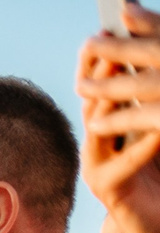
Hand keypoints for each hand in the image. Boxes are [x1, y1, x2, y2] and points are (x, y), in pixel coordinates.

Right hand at [82, 15, 159, 231]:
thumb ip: (154, 112)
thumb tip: (157, 75)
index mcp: (109, 128)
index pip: (102, 85)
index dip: (104, 57)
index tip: (111, 27)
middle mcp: (97, 144)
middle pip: (94, 99)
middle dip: (101, 72)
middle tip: (110, 44)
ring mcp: (97, 166)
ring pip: (99, 127)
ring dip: (113, 103)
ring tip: (124, 81)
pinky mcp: (107, 190)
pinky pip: (123, 163)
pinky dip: (141, 147)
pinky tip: (157, 132)